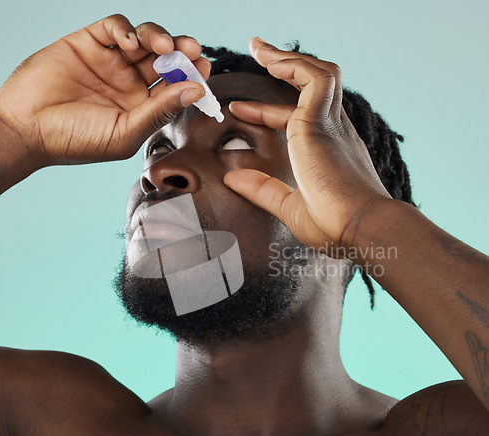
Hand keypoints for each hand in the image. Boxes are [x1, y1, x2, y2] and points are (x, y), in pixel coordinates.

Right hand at [0, 14, 208, 169]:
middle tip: (193, 49)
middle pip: (165, 60)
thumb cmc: (76, 140)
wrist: (28, 128)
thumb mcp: (125, 132)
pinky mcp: (89, 43)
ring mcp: (111, 62)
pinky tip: (129, 41)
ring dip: (158, 37)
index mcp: (143, 108)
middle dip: (182, 52)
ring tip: (164, 46)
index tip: (204, 69)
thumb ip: (159, 111)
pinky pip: (115, 27)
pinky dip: (125, 29)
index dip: (192, 76)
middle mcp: (130, 84)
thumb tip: (196, 90)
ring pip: (144, 40)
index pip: (175, 87)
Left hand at [223, 38, 391, 254]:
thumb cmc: (334, 224)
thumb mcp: (289, 206)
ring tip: (259, 48)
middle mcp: (333, 131)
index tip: (239, 110)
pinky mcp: (323, 120)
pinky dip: (294, 65)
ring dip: (288, 58)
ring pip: (317, 73)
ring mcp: (331, 123)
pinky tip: (270, 61)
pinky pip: (314, 77)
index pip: (295, 119)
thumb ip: (262, 190)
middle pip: (311, 86)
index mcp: (327, 150)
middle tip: (259, 53)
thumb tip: (232, 178)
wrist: (361, 228)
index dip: (266, 112)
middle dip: (285, 66)